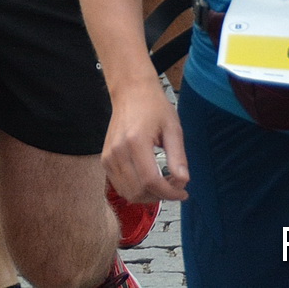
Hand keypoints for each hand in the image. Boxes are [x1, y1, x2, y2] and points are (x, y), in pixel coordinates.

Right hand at [102, 80, 188, 203]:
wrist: (130, 92)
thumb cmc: (153, 106)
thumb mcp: (173, 128)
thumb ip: (178, 156)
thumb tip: (183, 181)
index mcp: (135, 141)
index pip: (151, 181)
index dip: (169, 193)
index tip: (183, 193)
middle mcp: (117, 151)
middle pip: (138, 191)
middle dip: (160, 196)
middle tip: (174, 186)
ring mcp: (108, 157)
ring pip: (128, 193)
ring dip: (148, 196)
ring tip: (162, 184)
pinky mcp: (105, 159)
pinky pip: (120, 186)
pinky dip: (136, 190)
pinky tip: (149, 181)